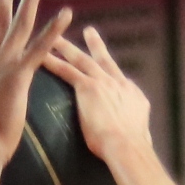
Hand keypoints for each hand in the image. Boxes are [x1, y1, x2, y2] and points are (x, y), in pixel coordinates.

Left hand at [44, 25, 152, 170]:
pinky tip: (41, 55)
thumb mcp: (143, 140)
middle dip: (96, 46)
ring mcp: (104, 83)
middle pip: (104, 61)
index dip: (112, 74)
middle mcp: (120, 84)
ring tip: (55, 37)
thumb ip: (140, 136)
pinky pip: (67, 71)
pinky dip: (53, 62)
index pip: (121, 81)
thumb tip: (144, 146)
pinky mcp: (89, 88)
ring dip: (67, 48)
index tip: (108, 68)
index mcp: (133, 97)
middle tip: (89, 32)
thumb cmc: (134, 152)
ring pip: (82, 60)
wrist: (127, 147)